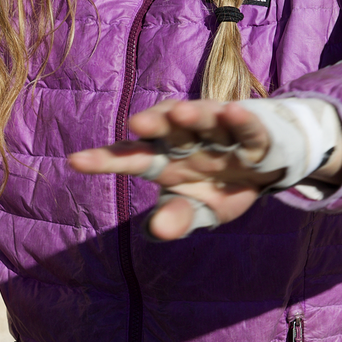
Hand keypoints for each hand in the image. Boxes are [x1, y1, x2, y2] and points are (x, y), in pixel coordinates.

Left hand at [68, 98, 341, 237]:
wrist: (266, 172)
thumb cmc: (221, 188)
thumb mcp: (199, 211)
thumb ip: (177, 219)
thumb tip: (157, 230)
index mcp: (164, 160)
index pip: (130, 157)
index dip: (104, 159)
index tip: (75, 161)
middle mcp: (186, 140)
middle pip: (164, 129)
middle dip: (153, 125)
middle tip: (136, 125)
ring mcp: (217, 131)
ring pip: (202, 118)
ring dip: (193, 114)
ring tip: (181, 113)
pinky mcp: (251, 131)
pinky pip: (244, 125)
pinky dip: (239, 119)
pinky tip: (231, 111)